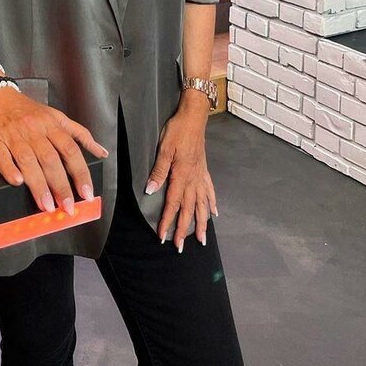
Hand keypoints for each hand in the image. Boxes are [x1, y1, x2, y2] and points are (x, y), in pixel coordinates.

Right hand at [0, 87, 108, 216]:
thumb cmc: (25, 109)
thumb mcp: (55, 115)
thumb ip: (79, 133)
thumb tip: (101, 152)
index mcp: (51, 123)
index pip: (70, 150)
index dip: (80, 173)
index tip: (87, 193)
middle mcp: (34, 129)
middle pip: (50, 159)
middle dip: (61, 185)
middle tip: (67, 206)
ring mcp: (13, 135)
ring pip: (28, 161)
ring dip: (39, 185)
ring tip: (47, 205)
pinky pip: (2, 157)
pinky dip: (10, 170)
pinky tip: (17, 183)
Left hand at [145, 103, 217, 250]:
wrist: (194, 118)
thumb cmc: (177, 131)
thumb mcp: (164, 149)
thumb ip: (158, 171)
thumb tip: (151, 191)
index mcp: (182, 176)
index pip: (173, 204)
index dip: (167, 221)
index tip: (162, 237)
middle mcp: (194, 180)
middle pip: (189, 210)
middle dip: (184, 230)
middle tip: (181, 248)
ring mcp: (201, 176)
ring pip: (202, 205)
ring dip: (201, 223)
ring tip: (202, 240)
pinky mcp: (204, 170)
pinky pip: (210, 191)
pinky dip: (212, 203)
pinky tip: (214, 213)